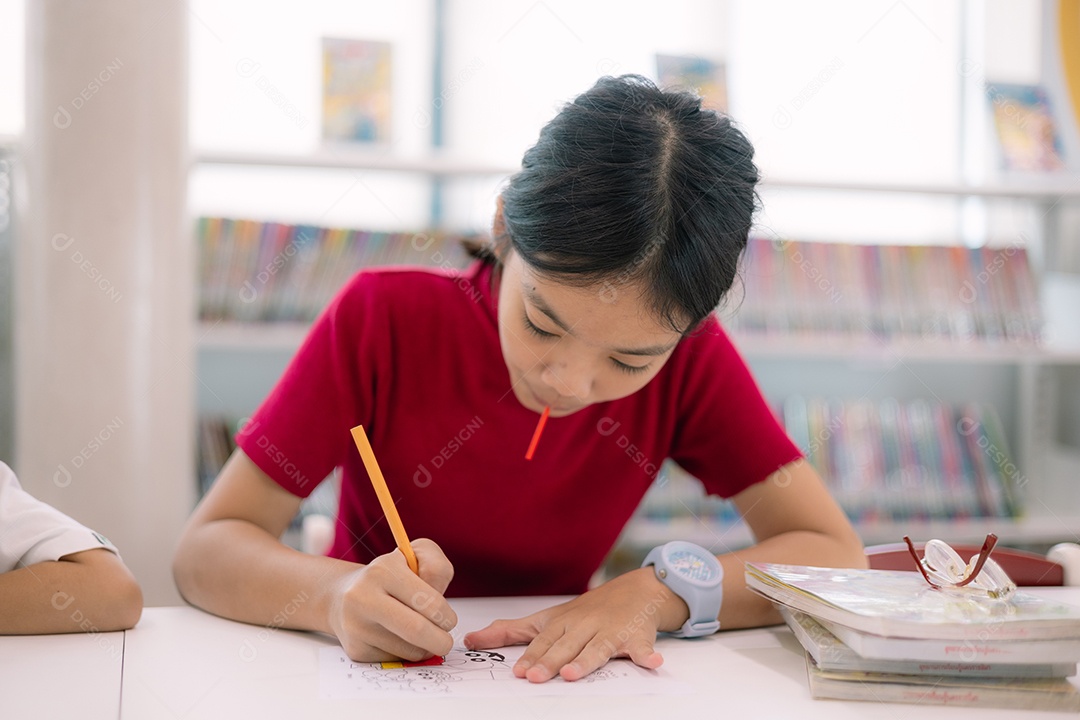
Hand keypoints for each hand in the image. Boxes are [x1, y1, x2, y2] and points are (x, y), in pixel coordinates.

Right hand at [327, 538, 456, 661]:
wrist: (343, 595)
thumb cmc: (389, 576)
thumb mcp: (416, 555)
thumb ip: (437, 568)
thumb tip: (439, 598)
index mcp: (383, 570)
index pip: (428, 601)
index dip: (446, 616)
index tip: (448, 619)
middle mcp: (364, 597)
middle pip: (416, 630)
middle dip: (440, 641)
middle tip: (446, 642)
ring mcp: (357, 626)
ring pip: (408, 650)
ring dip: (425, 648)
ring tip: (420, 634)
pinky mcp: (356, 650)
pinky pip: (395, 660)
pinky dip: (406, 655)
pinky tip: (399, 639)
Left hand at [463, 567, 688, 682]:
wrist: (636, 591)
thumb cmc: (585, 612)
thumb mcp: (547, 618)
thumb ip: (511, 631)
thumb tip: (470, 639)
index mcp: (563, 622)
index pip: (544, 640)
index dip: (532, 656)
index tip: (519, 672)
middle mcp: (586, 625)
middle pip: (567, 646)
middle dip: (551, 661)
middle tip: (536, 677)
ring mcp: (612, 630)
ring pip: (599, 648)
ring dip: (587, 660)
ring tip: (574, 674)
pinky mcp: (638, 637)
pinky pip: (644, 648)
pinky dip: (647, 655)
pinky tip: (651, 663)